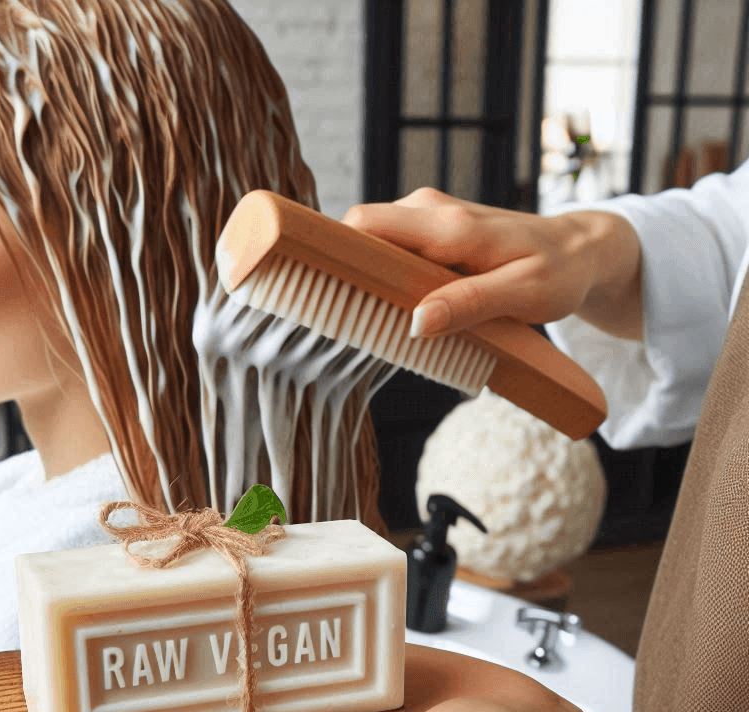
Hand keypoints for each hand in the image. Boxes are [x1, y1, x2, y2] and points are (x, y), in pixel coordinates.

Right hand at [343, 187, 641, 340]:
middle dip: (343, 270)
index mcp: (448, 225)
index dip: (330, 248)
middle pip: (357, 233)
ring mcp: (426, 219)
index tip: (310, 281)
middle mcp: (429, 211)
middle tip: (343, 317)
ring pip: (370, 244)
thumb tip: (417, 322)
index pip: (365, 224)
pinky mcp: (427, 232)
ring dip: (364, 278)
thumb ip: (470, 305)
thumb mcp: (525, 295)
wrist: (580, 249)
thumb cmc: (557, 272)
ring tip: (371, 318)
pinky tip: (394, 306)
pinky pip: (387, 250)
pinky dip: (382, 276)